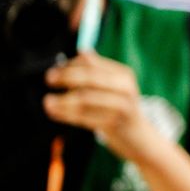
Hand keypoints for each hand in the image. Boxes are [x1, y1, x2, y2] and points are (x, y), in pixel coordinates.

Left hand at [44, 52, 164, 164]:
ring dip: (62, 100)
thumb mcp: (115, 87)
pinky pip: (84, 117)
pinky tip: (54, 113)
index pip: (93, 62)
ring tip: (48, 102)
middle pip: (91, 77)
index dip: (71, 64)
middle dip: (66, 77)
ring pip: (86, 98)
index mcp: (124, 75)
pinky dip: (66, 115)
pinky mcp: (114, 124)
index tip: (55, 70)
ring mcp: (122, 106)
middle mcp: (125, 87)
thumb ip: (99, 71)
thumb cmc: (120, 110)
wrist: (140, 138)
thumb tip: (81, 52)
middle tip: (49, 79)